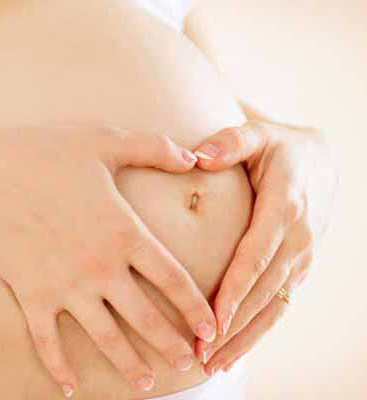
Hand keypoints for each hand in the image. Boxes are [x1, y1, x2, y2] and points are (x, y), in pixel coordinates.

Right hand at [0, 124, 216, 395]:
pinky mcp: (30, 294)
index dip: (195, 306)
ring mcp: (64, 285)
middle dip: (170, 343)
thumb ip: (155, 148)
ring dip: (128, 364)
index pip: (172, 278)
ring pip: (104, 337)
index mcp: (123, 233)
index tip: (210, 328)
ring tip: (147, 384)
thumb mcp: (107, 141)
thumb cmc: (47, 152)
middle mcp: (100, 267)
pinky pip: (46, 341)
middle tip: (189, 362)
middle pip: (145, 317)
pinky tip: (70, 388)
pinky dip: (58, 366)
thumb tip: (193, 158)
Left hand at [192, 120, 337, 372]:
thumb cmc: (280, 148)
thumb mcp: (258, 134)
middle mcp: (298, 238)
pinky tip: (236, 349)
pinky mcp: (299, 266)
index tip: (211, 321)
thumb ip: (231, 142)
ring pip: (273, 306)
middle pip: (263, 291)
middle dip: (233, 325)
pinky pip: (279, 304)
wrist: (318, 161)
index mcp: (284, 207)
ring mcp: (302, 256)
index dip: (235, 290)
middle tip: (201, 353)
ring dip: (244, 337)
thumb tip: (198, 158)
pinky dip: (259, 330)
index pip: (256, 256)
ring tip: (213, 364)